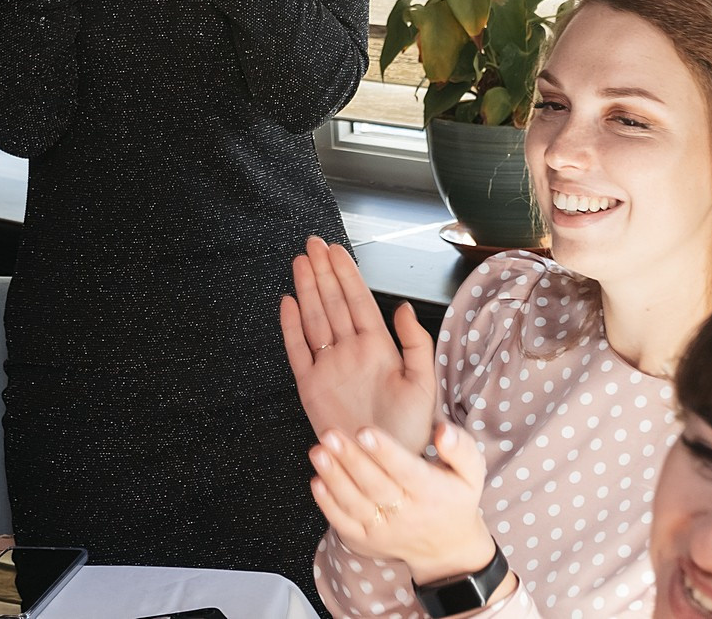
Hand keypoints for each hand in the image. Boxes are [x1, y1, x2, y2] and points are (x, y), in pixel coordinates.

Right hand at [281, 235, 436, 451]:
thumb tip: (403, 308)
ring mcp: (329, 368)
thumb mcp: (424, 384)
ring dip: (306, 290)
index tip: (336, 250)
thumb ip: (415, 344)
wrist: (385, 467)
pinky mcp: (311, 387)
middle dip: (323, 273)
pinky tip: (287, 304)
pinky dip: (290, 328)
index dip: (347, 275)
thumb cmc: (409, 431)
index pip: (359, 302)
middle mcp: (351, 352)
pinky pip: (298, 351)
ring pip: (314, 320)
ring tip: (300, 263)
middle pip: (333, 304)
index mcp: (379, 348)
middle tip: (313, 244)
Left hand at [309, 420, 498, 584]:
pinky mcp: (366, 540)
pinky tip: (316, 482)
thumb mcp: (472, 473)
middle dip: (350, 459)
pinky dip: (328, 505)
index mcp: (431, 492)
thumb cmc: (457, 500)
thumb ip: (460, 448)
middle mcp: (406, 513)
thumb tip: (443, 430)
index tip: (364, 431)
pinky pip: (344, 524)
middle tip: (330, 434)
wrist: (448, 550)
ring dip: (333, 478)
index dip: (384, 452)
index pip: (405, 471)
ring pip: (355, 504)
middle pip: (374, 485)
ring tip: (318, 452)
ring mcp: (383, 529)